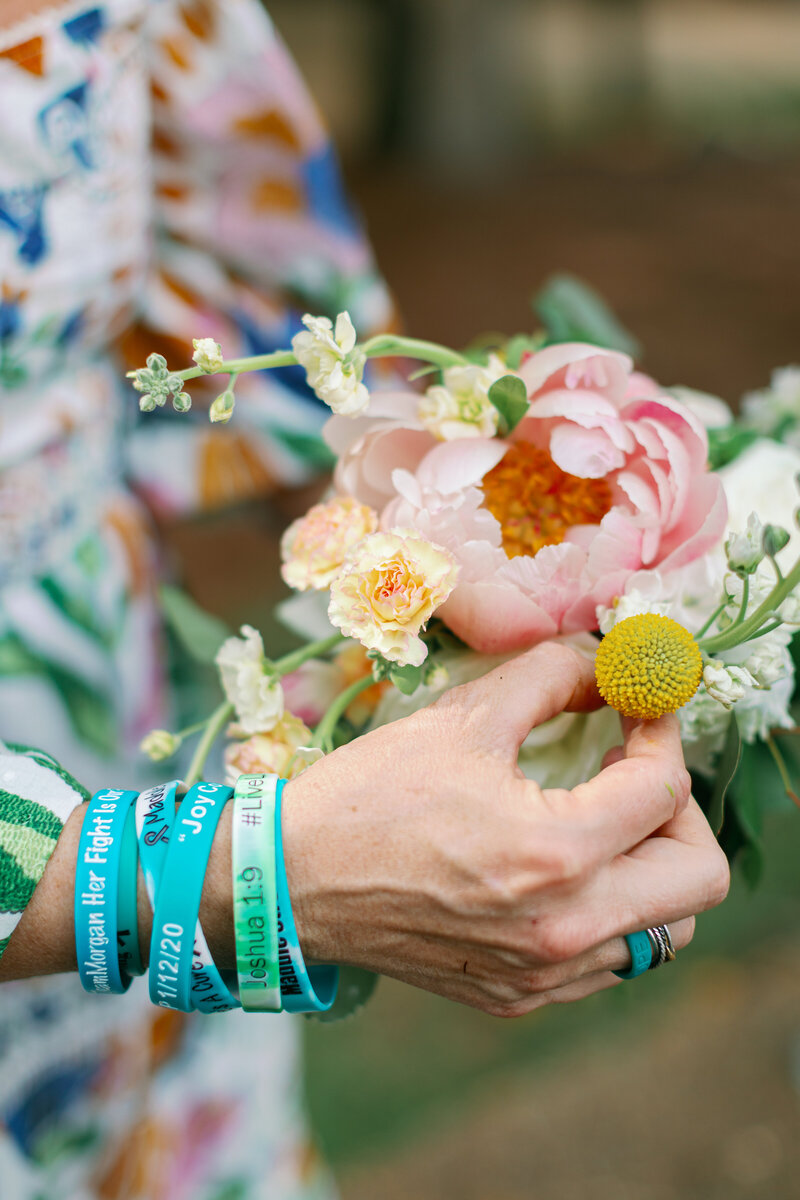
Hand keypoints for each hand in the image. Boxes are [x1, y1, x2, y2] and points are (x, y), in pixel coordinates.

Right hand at [282, 641, 729, 1014]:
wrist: (292, 882)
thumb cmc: (370, 795)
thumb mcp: (464, 717)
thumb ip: (551, 676)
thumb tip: (604, 664)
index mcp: (556, 852)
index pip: (664, 789)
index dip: (662, 731)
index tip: (639, 705)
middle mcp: (565, 927)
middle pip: (698, 877)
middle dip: (680, 809)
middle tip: (634, 769)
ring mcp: (545, 973)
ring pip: (665, 928)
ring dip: (653, 863)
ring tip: (603, 816)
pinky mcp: (520, 995)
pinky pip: (611, 958)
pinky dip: (613, 906)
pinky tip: (565, 865)